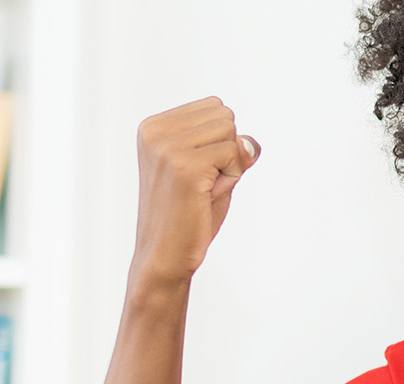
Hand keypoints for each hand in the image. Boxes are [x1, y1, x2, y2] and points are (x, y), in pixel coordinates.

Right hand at [132, 97, 259, 285]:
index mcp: (153, 127)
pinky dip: (231, 178)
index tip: (196, 173)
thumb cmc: (187, 216)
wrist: (164, 256)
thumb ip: (230, 146)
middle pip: (225, 116)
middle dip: (226, 153)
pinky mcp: (185, 166)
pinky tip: (206, 196)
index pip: (214, 107)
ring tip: (202, 190)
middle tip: (201, 185)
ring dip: (229, 166)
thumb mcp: (210, 170)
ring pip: (231, 133)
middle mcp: (155, 132)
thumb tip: (249, 143)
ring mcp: (167, 148)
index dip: (219, 143)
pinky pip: (234, 154)